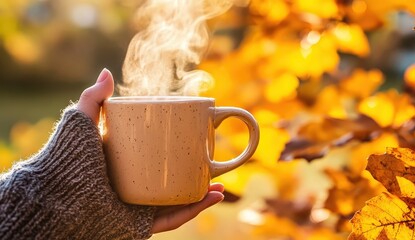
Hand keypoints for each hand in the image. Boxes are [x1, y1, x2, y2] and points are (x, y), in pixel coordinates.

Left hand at [76, 68, 224, 233]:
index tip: (195, 135)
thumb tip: (107, 72)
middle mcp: (132, 186)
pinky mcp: (141, 225)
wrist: (56, 199)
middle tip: (213, 159)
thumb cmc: (66, 159)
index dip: (176, 147)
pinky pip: (174, 219)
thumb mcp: (79, 123)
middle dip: (197, 172)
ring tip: (222, 183)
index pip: (154, 155)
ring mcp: (137, 207)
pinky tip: (214, 196)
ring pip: (177, 200)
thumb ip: (91, 98)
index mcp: (121, 164)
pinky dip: (196, 208)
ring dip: (203, 193)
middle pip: (171, 178)